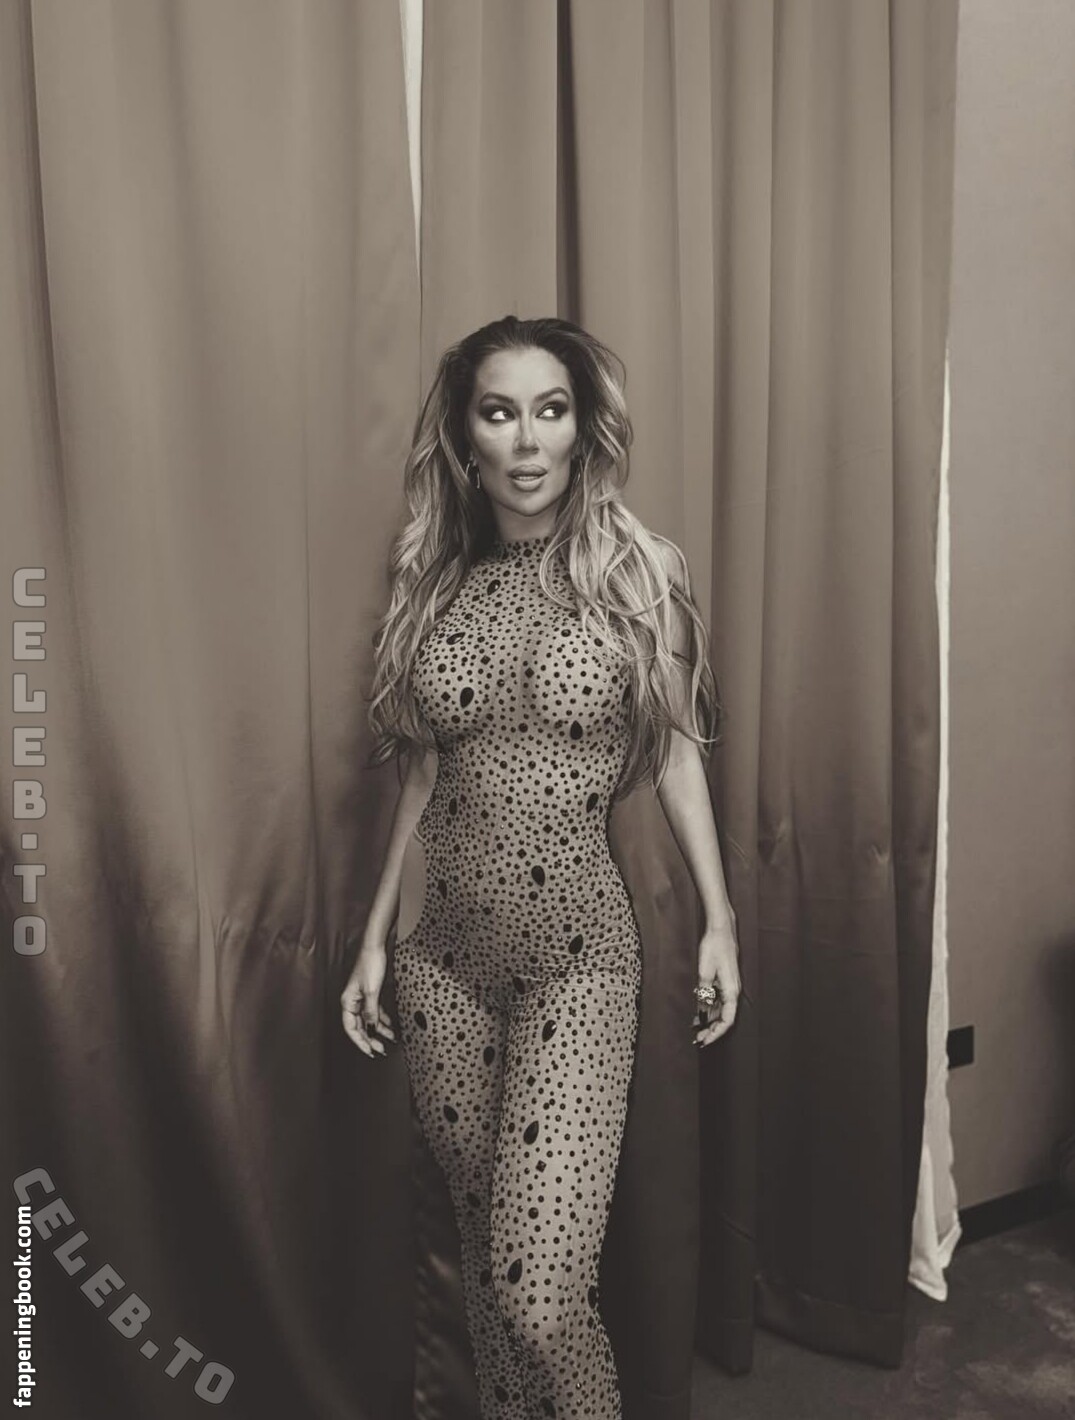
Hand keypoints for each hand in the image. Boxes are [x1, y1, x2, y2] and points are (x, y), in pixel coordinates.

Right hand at [341, 942, 396, 1057]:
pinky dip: (382, 1019)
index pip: (351, 1028)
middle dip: (370, 1039)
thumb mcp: (372, 992)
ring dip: (379, 1030)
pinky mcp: (370, 993)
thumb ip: (371, 1012)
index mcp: (348, 1002)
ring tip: (390, 1039)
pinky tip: (390, 1026)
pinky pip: (375, 1011)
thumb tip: (371, 1028)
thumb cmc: (370, 965)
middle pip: (360, 1026)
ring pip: (369, 1020)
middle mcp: (353, 1002)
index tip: (370, 1051)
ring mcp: (362, 998)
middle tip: (381, 1049)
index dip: (360, 1042)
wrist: (376, 947)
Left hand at [693, 914, 740, 1047]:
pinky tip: (699, 1012)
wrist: (721, 929)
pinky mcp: (723, 981)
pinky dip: (708, 1008)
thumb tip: (701, 1009)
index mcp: (731, 991)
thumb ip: (703, 992)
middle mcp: (732, 991)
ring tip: (695, 1029)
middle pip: (724, 1018)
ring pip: (720, 1010)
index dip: (717, 1033)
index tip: (705, 1041)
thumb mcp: (705, 972)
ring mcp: (728, 986)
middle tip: (697, 1039)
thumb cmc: (715, 947)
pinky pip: (717, 1000)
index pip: (727, 1020)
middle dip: (711, 1030)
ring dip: (709, 1020)